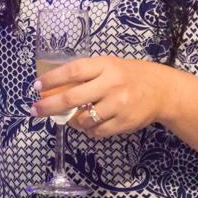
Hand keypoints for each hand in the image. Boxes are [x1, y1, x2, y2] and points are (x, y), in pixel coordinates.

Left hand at [32, 55, 176, 136]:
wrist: (162, 90)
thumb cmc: (130, 75)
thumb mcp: (109, 66)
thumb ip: (87, 74)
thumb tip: (54, 86)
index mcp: (106, 65)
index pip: (73, 71)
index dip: (52, 79)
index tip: (36, 86)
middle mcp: (111, 84)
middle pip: (72, 98)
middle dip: (49, 106)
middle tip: (35, 110)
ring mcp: (118, 105)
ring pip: (82, 119)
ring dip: (72, 121)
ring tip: (73, 117)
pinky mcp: (123, 123)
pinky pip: (96, 131)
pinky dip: (88, 130)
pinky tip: (90, 123)